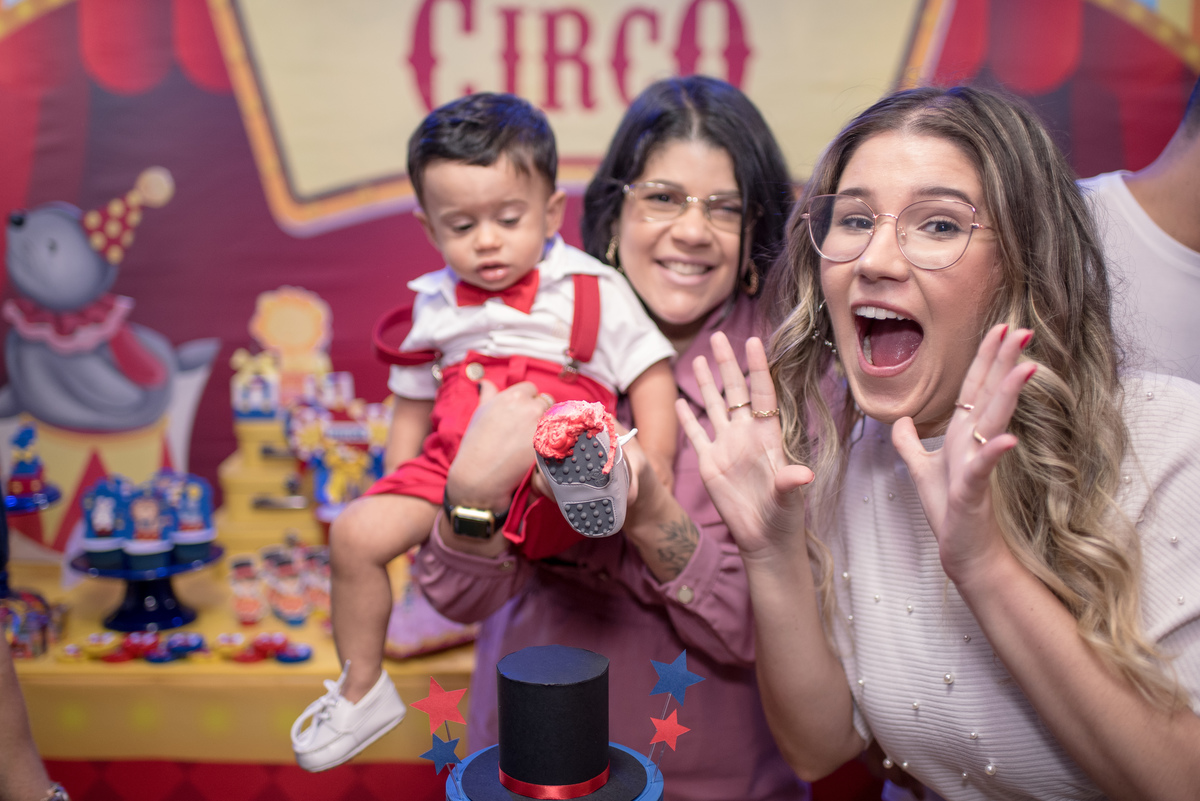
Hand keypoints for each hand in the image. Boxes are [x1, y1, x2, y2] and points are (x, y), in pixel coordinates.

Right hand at [446, 380, 551, 512]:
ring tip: (532, 440)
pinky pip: (558, 435)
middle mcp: (530, 407)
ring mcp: (541, 426)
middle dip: (538, 411)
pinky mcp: (548, 443)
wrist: (479, 476)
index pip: (531, 389)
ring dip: (547, 425)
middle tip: (526, 428)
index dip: (526, 401)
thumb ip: (488, 394)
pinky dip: (552, 440)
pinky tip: (540, 448)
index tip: (520, 413)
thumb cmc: (476, 444)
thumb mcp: (480, 413)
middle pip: (545, 401)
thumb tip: (485, 382)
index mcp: (513, 396)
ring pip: (554, 417)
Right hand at [676, 333, 813, 561]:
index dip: (757, 367)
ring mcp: (727, 447)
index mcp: (768, 436)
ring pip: (715, 406)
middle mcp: (746, 435)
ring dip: (707, 382)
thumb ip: (790, 482)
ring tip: (698, 357)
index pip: (762, 393)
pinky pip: (696, 434)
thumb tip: (803, 475)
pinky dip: (688, 418)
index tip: (754, 341)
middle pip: (735, 391)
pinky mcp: (710, 463)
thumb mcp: (789, 497)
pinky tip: (681, 400)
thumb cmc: (783, 516)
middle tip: (718, 336)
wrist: (763, 538)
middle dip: (727, 363)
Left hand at [892, 324, 1036, 583]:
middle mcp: (974, 444)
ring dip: (1008, 395)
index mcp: (962, 435)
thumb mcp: (921, 471)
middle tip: (1022, 329)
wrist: (965, 552)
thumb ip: (910, 444)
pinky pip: (983, 468)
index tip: (1000, 327)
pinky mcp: (972, 491)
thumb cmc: (948, 512)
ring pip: (993, 422)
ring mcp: (977, 465)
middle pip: (990, 395)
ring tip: (1027, 367)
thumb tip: (900, 420)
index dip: (986, 358)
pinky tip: (1008, 440)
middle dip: (1003, 362)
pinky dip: (994, 453)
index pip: (976, 388)